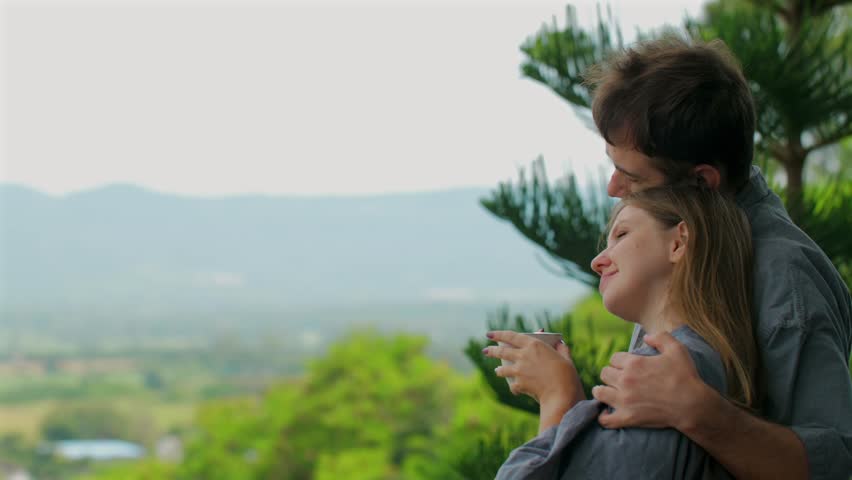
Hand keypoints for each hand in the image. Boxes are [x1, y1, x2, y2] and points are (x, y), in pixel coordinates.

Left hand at [483, 330, 584, 408]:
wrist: (562, 393)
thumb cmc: (566, 375)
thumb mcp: (566, 358)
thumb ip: (561, 349)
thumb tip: (560, 343)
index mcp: (534, 345)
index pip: (511, 336)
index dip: (498, 334)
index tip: (489, 334)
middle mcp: (523, 355)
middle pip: (501, 351)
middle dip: (491, 351)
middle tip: (486, 351)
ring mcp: (519, 370)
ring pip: (502, 369)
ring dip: (499, 370)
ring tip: (497, 370)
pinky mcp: (519, 383)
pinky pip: (512, 385)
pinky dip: (514, 388)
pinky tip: (515, 390)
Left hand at [591, 332, 708, 430]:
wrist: (692, 405)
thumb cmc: (686, 376)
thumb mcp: (677, 349)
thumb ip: (660, 337)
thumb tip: (646, 337)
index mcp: (633, 363)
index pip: (614, 358)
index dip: (620, 361)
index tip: (626, 366)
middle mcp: (625, 380)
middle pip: (605, 373)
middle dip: (611, 374)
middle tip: (618, 379)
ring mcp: (624, 400)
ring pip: (600, 392)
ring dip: (602, 391)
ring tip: (606, 392)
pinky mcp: (627, 417)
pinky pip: (606, 419)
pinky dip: (603, 417)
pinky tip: (606, 414)